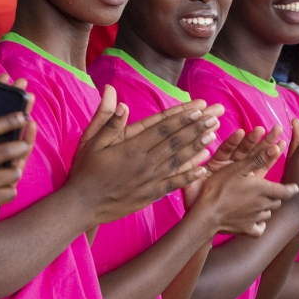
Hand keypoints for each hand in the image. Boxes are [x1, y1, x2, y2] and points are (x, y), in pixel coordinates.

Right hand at [0, 111, 33, 242]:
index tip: (22, 116)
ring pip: (12, 172)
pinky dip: (8, 192)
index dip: (7, 121)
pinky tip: (3, 192)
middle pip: (6, 149)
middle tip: (24, 145)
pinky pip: (8, 193)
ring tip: (11, 173)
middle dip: (21, 145)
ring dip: (15, 172)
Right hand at [67, 87, 218, 224]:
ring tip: (214, 134)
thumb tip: (111, 92)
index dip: (183, 116)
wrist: (82, 205)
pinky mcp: (150, 194)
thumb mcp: (90, 141)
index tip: (199, 107)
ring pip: (178, 160)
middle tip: (216, 115)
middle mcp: (144, 162)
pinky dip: (189, 175)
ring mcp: (149, 180)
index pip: (162, 127)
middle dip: (197, 127)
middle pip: (176, 141)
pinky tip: (203, 168)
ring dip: (198, 146)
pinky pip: (174, 183)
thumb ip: (106, 118)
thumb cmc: (84, 170)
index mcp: (131, 147)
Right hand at [187, 138, 297, 236]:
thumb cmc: (220, 188)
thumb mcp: (238, 168)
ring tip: (259, 203)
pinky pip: (259, 229)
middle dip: (276, 196)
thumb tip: (276, 149)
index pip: (286, 191)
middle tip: (270, 192)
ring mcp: (256, 219)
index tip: (295, 188)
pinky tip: (255, 221)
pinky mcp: (247, 230)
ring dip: (267, 208)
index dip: (291, 189)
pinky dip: (259, 225)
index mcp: (263, 190)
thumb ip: (257, 159)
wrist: (207, 214)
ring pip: (268, 213)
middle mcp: (263, 205)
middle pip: (277, 202)